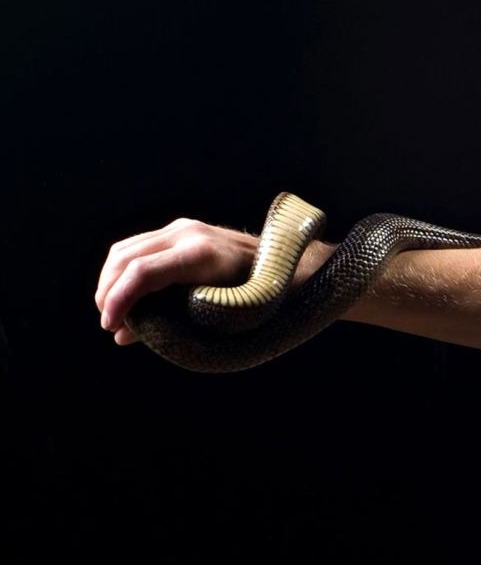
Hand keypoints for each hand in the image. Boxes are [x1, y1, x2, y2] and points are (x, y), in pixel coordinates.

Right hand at [95, 218, 259, 345]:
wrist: (289, 263)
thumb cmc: (262, 296)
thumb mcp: (221, 316)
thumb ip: (171, 324)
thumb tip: (123, 337)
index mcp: (201, 256)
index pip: (142, 273)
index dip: (117, 301)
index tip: (110, 326)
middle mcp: (189, 234)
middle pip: (126, 258)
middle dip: (108, 292)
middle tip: (109, 323)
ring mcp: (184, 227)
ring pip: (126, 249)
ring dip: (111, 280)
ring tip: (112, 310)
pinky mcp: (182, 228)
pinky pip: (139, 245)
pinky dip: (124, 269)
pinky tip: (124, 292)